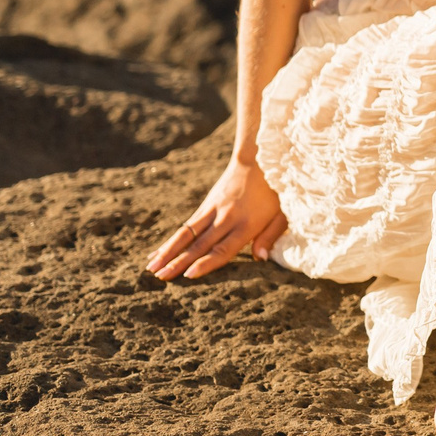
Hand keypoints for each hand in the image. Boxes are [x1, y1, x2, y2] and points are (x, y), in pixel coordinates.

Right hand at [146, 154, 287, 280]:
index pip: (224, 248)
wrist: (258, 158)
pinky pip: (187, 225)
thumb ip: (271, 236)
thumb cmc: (276, 190)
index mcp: (247, 224)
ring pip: (187, 233)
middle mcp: (226, 218)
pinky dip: (173, 239)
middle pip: (200, 243)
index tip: (189, 275)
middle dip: (179, 262)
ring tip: (152, 267)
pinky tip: (159, 251)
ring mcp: (214, 210)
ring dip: (168, 251)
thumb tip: (260, 258)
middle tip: (161, 277)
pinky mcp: (207, 204)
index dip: (206, 262)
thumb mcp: (283, 214)